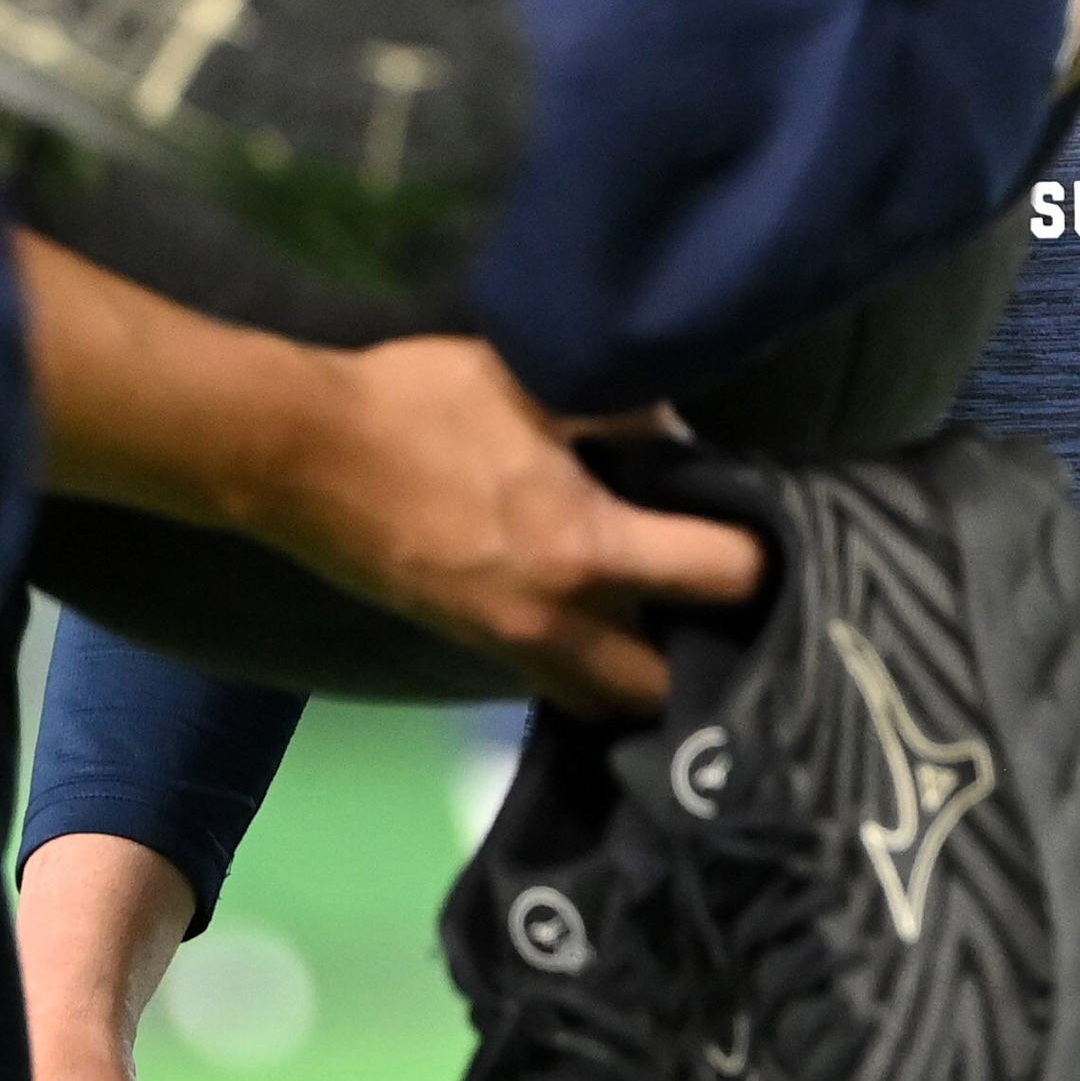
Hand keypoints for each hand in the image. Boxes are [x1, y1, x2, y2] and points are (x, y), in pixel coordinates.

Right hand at [267, 335, 763, 714]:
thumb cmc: (420, 405)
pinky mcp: (468, 643)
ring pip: (605, 698)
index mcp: (588, 549)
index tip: (779, 531)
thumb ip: (625, 409)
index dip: (763, 555)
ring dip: (643, 672)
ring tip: (667, 622)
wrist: (300, 455)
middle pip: (666, 685)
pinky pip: (552, 678)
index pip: (718, 577)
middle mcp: (558, 621)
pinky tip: (598, 616)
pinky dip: (587, 664)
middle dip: (708, 653)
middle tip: (726, 605)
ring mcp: (507, 644)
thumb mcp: (534, 381)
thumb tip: (683, 436)